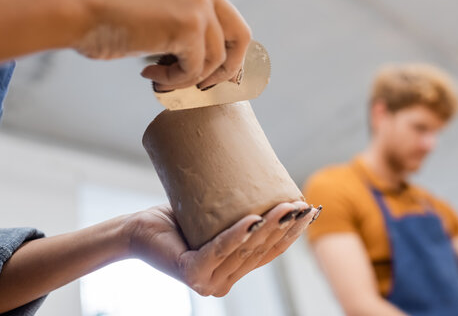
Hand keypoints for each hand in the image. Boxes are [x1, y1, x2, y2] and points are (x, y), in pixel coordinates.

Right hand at [72, 0, 250, 89]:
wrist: (74, 7)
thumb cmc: (104, 12)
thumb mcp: (155, 9)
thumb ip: (183, 23)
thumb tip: (204, 57)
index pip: (230, 21)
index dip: (225, 53)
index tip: (208, 74)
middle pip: (241, 38)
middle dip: (226, 69)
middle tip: (204, 87)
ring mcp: (198, 5)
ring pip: (216, 60)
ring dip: (188, 79)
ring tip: (159, 79)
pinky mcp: (188, 26)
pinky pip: (195, 70)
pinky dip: (175, 81)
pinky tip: (149, 74)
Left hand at [125, 202, 320, 296]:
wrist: (138, 229)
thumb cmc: (177, 221)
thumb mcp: (216, 219)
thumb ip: (240, 216)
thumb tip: (268, 185)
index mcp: (233, 270)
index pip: (269, 254)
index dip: (292, 234)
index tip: (310, 211)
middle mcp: (223, 281)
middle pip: (262, 253)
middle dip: (287, 228)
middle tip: (303, 205)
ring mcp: (208, 280)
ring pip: (246, 251)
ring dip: (269, 227)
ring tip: (287, 206)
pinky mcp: (191, 272)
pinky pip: (219, 250)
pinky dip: (237, 234)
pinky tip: (253, 219)